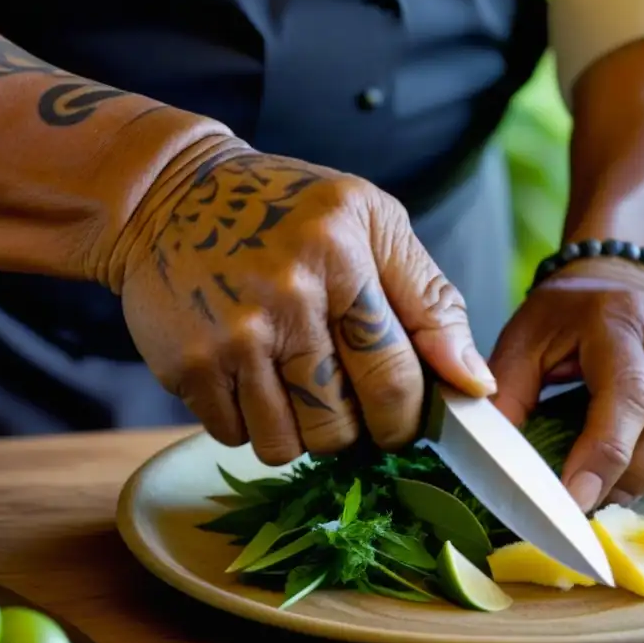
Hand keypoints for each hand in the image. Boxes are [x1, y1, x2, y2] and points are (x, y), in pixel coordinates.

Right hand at [109, 141, 495, 463]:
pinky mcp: (186, 366)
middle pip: (341, 425)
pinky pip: (237, 438)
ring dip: (301, 431)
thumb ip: (430, 300)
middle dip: (356, 430)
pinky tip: (250, 375)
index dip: (406, 417)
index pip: (394, 375)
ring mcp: (230, 335)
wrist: (168, 197)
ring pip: (288, 446)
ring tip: (295, 382)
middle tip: (348, 400)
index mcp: (343, 254)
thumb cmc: (287, 210)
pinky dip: (251, 422)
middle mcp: (286, 295)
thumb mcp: (371, 222)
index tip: (403, 420)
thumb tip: (474, 383)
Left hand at [489, 258, 643, 512]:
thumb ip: (506, 395)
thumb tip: (496, 458)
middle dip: (627, 482)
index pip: (626, 400)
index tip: (576, 503)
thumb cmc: (565, 322)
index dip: (604, 458)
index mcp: (617, 321)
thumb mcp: (523, 342)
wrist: (620, 279)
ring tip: (624, 473)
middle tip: (592, 501)